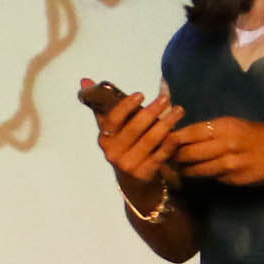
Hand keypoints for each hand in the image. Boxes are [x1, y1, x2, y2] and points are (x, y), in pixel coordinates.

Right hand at [94, 84, 181, 199]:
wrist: (133, 185)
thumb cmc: (124, 147)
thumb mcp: (111, 129)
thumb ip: (102, 105)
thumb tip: (84, 79)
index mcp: (104, 138)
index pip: (112, 119)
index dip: (126, 106)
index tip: (140, 94)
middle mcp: (113, 153)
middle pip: (134, 129)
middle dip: (151, 111)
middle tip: (166, 99)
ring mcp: (128, 166)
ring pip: (150, 140)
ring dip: (166, 124)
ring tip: (179, 111)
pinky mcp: (144, 175)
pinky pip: (160, 155)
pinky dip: (169, 144)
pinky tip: (177, 133)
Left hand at [169, 116, 263, 186]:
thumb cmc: (257, 134)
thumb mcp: (235, 124)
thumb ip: (210, 129)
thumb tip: (183, 134)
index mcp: (225, 127)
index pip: (190, 132)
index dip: (173, 138)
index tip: (161, 139)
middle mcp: (225, 145)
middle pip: (188, 153)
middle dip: (173, 156)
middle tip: (162, 156)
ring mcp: (228, 165)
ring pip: (195, 169)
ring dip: (182, 169)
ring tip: (172, 167)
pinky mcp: (231, 179)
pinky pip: (208, 176)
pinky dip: (198, 175)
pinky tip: (190, 173)